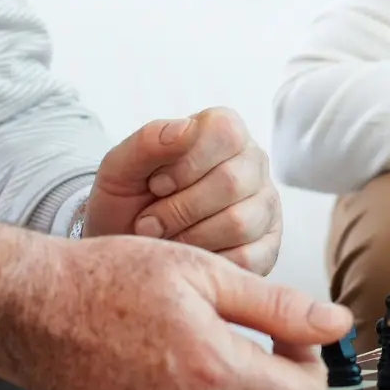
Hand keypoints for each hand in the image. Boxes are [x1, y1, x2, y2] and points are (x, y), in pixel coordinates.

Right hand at [0, 222, 352, 389]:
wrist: (34, 310)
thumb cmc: (110, 281)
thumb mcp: (204, 273)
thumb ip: (277, 306)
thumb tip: (333, 323)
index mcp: (213, 368)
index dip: (307, 365)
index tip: (286, 337)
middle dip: (275, 380)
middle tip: (248, 337)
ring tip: (210, 352)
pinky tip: (181, 377)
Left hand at [84, 107, 282, 274]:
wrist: (127, 246)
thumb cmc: (128, 202)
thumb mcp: (121, 167)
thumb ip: (149, 141)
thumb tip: (186, 128)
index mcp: (224, 131)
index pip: (225, 132)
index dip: (186, 163)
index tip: (156, 185)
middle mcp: (253, 163)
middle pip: (231, 182)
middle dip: (179, 209)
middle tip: (148, 223)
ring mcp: (265, 206)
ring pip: (239, 222)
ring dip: (190, 238)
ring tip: (165, 239)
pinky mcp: (268, 247)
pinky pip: (247, 258)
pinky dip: (207, 261)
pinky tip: (189, 255)